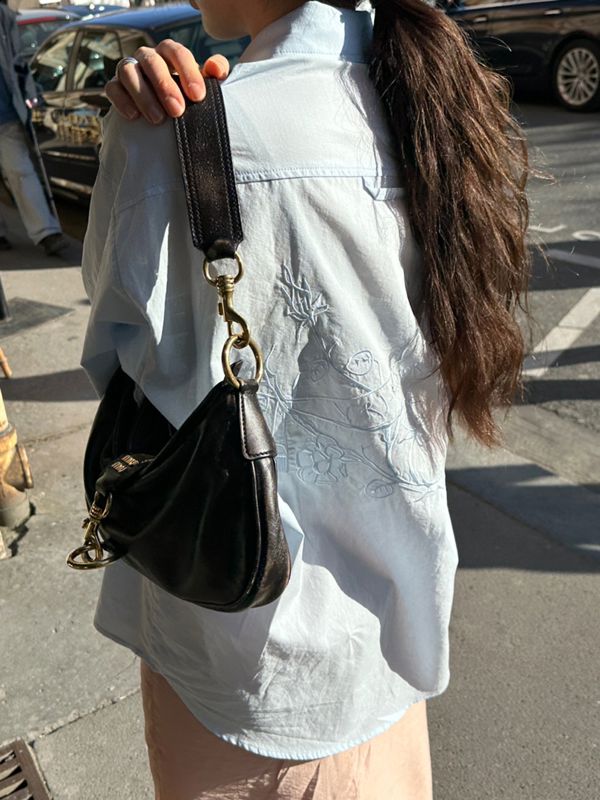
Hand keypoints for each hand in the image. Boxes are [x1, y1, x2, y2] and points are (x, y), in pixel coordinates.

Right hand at [106, 39, 229, 123]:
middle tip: (177, 111)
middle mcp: (147, 57)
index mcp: (169, 52)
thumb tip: (215, 68)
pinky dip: (121, 101)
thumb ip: (216, 74)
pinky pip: (112, 88)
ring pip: (128, 71)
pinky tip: (134, 116)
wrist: (165, 116)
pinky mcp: (115, 86)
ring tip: (157, 119)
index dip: (187, 72)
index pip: (176, 52)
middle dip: (164, 86)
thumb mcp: (205, 87)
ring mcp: (128, 70)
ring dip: (143, 95)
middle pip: (151, 61)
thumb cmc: (188, 97)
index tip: (198, 96)